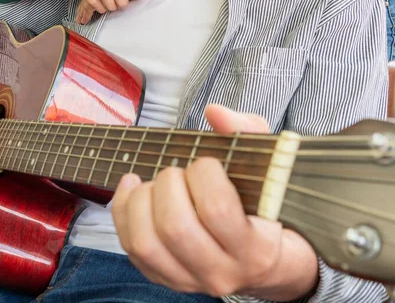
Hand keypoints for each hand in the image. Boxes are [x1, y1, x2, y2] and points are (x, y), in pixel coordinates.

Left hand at [112, 104, 318, 299]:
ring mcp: (189, 280)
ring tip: (153, 181)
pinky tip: (134, 188)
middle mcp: (221, 273)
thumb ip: (248, 132)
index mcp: (255, 249)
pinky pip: (130, 248)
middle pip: (175, 227)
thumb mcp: (271, 167)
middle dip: (168, 184)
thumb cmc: (265, 207)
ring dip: (141, 200)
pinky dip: (123, 211)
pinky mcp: (163, 278)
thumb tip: (215, 112)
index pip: (217, 209)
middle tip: (179, 171)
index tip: (207, 163)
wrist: (266, 262)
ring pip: (146, 243)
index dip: (203, 173)